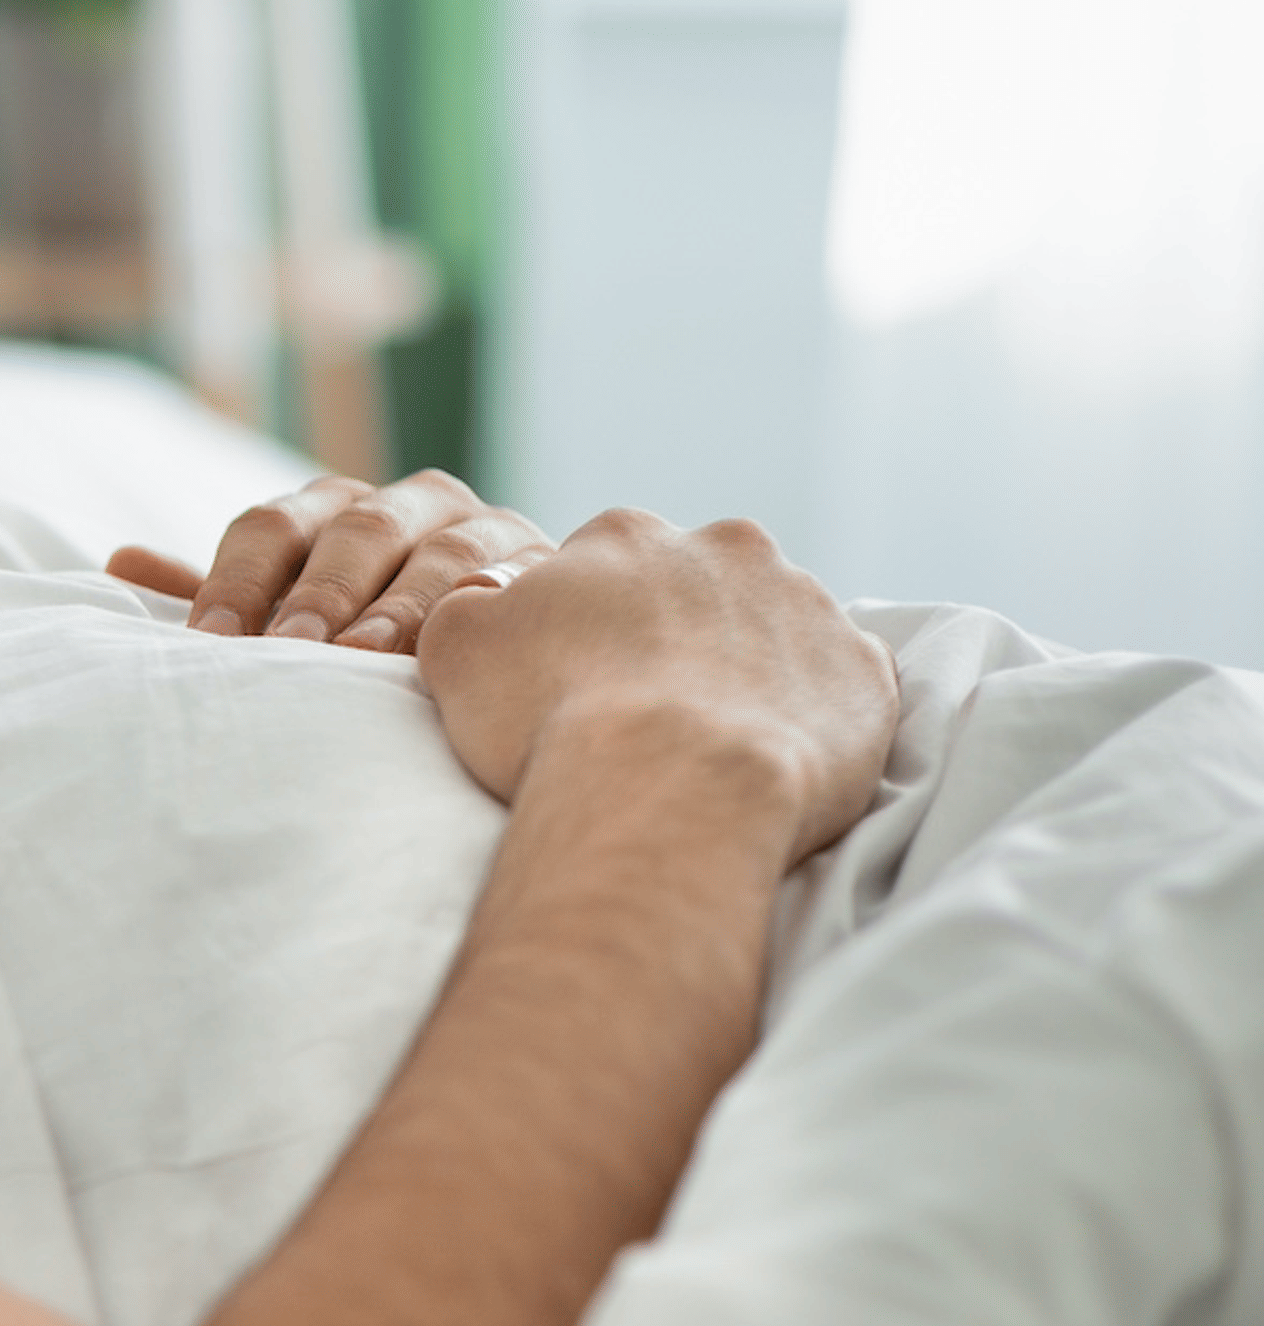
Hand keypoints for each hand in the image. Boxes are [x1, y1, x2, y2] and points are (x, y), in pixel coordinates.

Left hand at [109, 470, 552, 653]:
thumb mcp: (289, 613)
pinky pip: (514, 582)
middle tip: (291, 652)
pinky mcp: (543, 565)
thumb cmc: (367, 628)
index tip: (210, 642)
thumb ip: (217, 593)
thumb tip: (115, 561)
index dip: (235, 581)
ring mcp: (480, 526)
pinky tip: (469, 641)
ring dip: (400, 606)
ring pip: (436, 555)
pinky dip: (489, 606)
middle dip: (319, 596)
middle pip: (352, 533)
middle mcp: (406, 502)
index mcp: (329, 508)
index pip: (269, 528)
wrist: (504, 631)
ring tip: (368, 657)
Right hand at [415, 508, 895, 860]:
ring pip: (774, 633)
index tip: (580, 681)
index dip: (590, 627)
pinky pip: (840, 690)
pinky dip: (813, 717)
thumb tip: (493, 598)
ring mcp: (809, 609)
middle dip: (679, 636)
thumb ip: (470, 605)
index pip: (606, 566)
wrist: (671, 790)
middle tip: (647, 711)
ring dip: (748, 671)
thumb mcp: (457, 647)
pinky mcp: (868, 677)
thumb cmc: (554, 719)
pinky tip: (774, 759)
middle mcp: (728, 549)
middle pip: (699, 588)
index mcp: (628, 534)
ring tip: (712, 743)